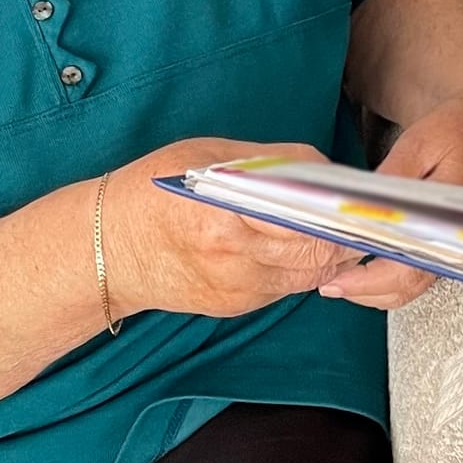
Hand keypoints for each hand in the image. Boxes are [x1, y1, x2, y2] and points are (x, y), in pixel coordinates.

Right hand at [99, 138, 366, 321]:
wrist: (106, 250)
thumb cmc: (150, 194)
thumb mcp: (208, 157)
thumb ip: (271, 161)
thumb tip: (322, 167)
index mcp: (225, 215)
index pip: (306, 217)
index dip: (337, 209)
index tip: (355, 198)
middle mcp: (234, 258)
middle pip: (316, 251)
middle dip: (342, 232)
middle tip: (356, 212)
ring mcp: (237, 288)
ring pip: (309, 275)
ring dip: (328, 252)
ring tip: (333, 226)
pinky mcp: (236, 306)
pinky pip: (286, 287)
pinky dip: (301, 267)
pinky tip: (297, 245)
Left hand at [321, 88, 462, 309]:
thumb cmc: (457, 130)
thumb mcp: (419, 144)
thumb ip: (391, 179)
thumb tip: (359, 210)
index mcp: (452, 216)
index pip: (410, 263)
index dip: (371, 279)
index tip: (339, 280)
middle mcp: (458, 240)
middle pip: (410, 284)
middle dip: (366, 292)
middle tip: (330, 285)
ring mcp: (455, 246)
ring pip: (415, 286)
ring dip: (377, 291)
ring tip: (341, 282)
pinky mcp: (450, 244)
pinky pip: (421, 274)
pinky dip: (391, 280)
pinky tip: (366, 272)